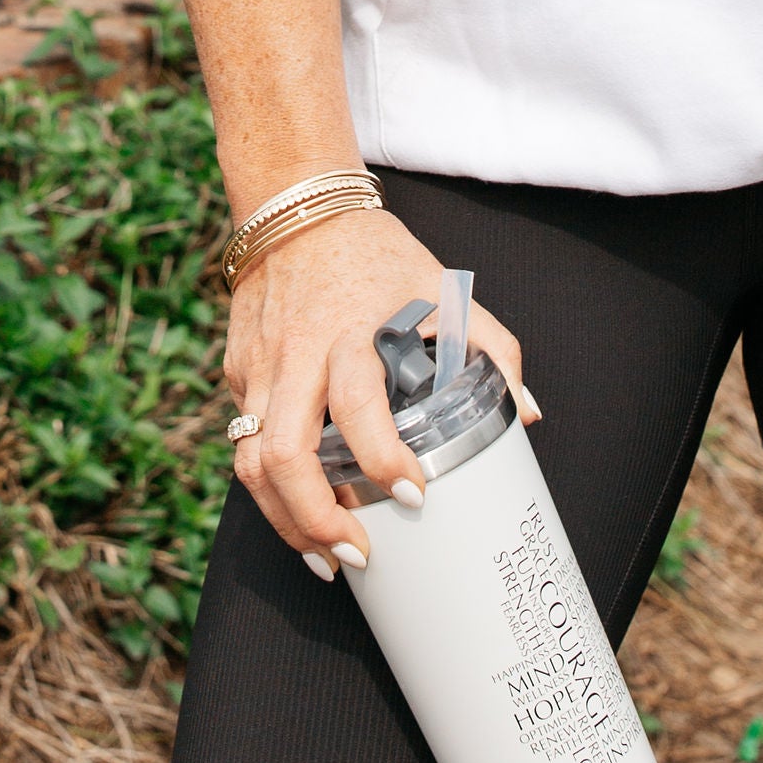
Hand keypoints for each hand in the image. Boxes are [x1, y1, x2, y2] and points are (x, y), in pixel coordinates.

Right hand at [225, 210, 531, 578]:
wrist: (295, 207)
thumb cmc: (375, 253)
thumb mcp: (442, 287)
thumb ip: (491, 346)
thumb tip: (527, 414)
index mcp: (349, 333)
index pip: (357, 406)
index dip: (381, 459)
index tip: (413, 495)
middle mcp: (295, 355)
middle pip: (283, 454)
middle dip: (315, 517)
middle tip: (357, 554)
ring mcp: (257, 367)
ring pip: (248, 461)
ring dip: (283, 520)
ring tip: (324, 556)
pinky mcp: (234, 372)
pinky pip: (243, 438)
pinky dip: (269, 484)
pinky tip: (300, 508)